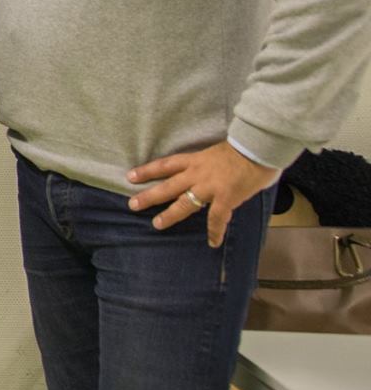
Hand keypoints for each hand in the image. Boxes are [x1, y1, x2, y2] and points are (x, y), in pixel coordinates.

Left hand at [128, 140, 281, 247]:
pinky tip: (213, 242)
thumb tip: (213, 172)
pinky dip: (215, 231)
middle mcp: (197, 173)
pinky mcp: (225, 198)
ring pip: (184, 202)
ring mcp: (210, 187)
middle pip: (168, 185)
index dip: (147, 171)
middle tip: (132, 204)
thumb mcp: (217, 152)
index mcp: (195, 160)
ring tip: (156, 224)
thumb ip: (210, 163)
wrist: (258, 147)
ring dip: (170, 214)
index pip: (165, 165)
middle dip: (149, 196)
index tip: (131, 176)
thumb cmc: (243, 147)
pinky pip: (217, 218)